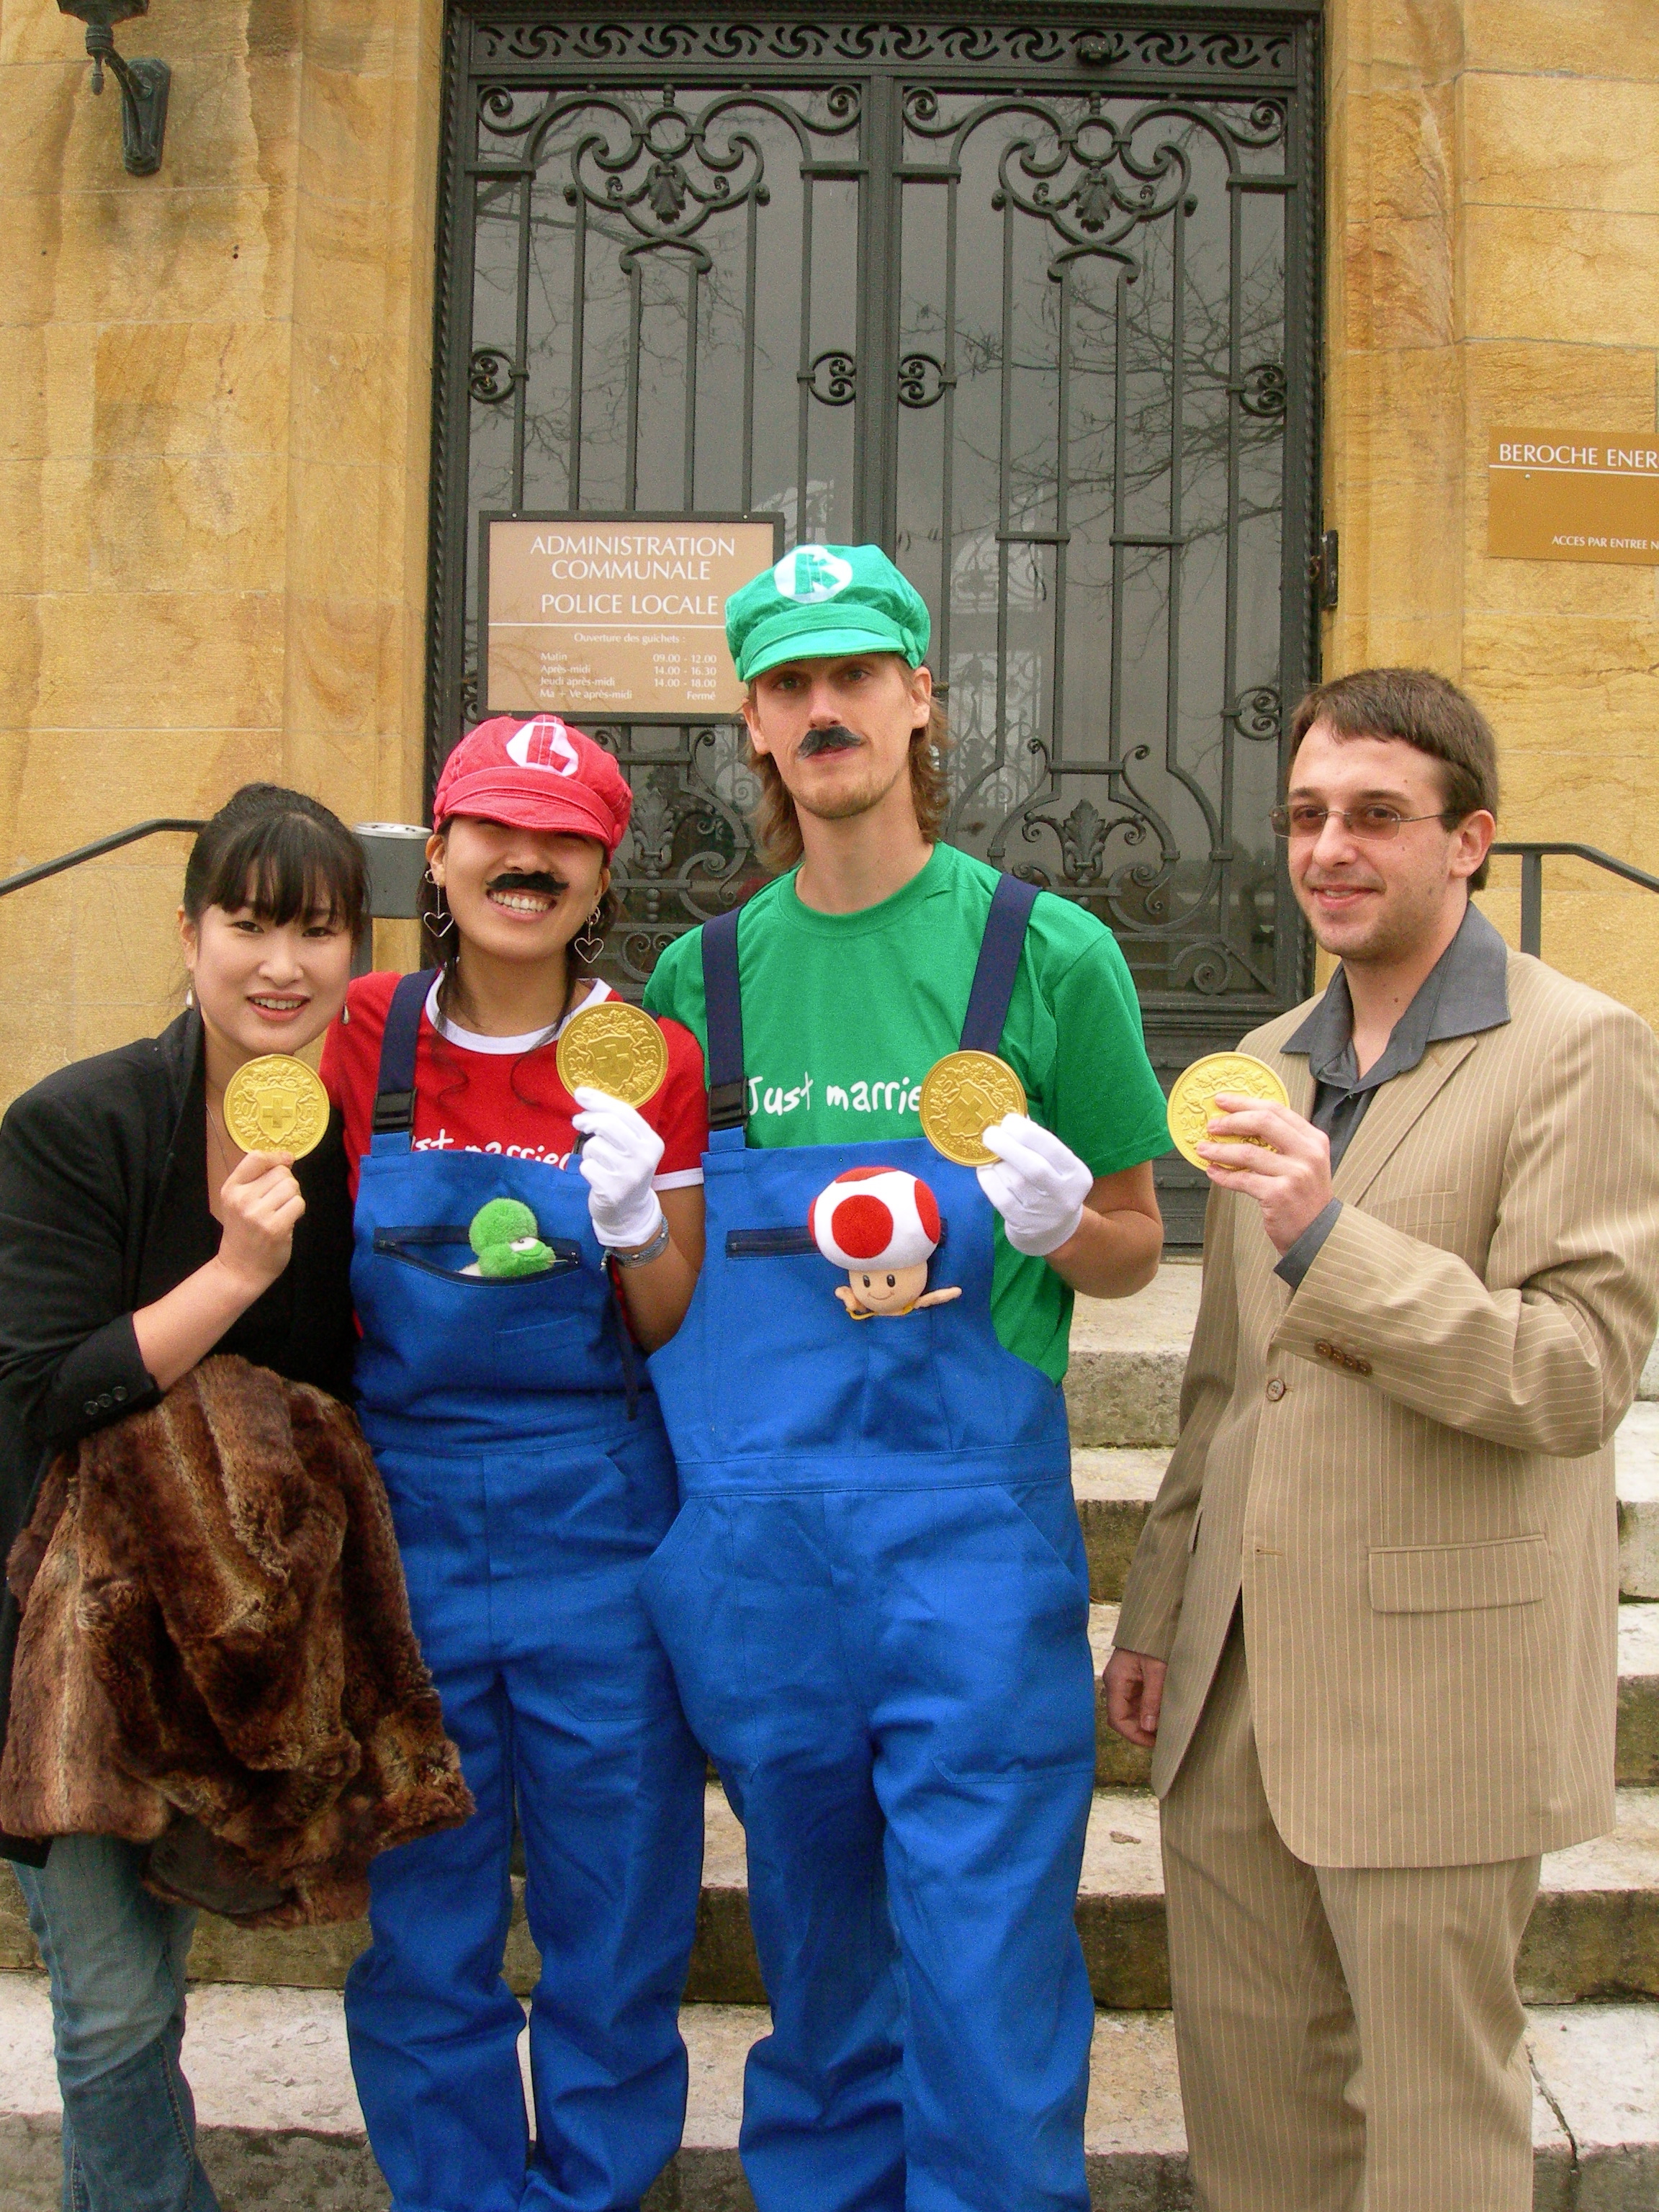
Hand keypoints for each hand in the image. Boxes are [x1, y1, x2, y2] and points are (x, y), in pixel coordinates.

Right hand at [214, 1150, 304, 1294]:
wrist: (240, 1269)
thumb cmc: (244, 1233)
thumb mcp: (239, 1201)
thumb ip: (259, 1178)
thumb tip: (287, 1157)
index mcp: (231, 1189)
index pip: (256, 1157)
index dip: (275, 1157)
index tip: (284, 1162)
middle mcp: (242, 1199)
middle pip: (281, 1172)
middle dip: (286, 1184)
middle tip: (278, 1202)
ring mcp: (258, 1214)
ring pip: (292, 1186)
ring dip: (293, 1198)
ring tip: (281, 1212)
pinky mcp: (275, 1227)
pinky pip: (298, 1204)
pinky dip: (297, 1211)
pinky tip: (287, 1221)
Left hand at [573, 1086, 665, 1250]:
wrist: (629, 1212)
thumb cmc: (624, 1170)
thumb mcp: (630, 1146)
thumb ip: (614, 1122)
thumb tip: (583, 1094)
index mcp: (652, 1142)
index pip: (624, 1112)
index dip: (599, 1101)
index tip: (580, 1094)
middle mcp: (644, 1157)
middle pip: (608, 1124)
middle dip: (588, 1120)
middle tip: (578, 1122)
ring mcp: (630, 1175)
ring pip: (594, 1146)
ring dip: (589, 1151)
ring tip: (598, 1161)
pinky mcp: (613, 1191)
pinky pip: (587, 1167)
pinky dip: (586, 1169)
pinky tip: (597, 1177)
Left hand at [977, 1115, 1092, 1256]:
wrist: (1053, 1231)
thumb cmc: (1051, 1186)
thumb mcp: (1056, 1166)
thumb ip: (1039, 1143)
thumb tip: (1013, 1118)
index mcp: (1076, 1174)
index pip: (1053, 1149)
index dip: (1028, 1132)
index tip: (1008, 1120)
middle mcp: (1063, 1195)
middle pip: (1034, 1167)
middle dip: (1008, 1145)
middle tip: (990, 1133)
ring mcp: (1042, 1213)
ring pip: (1014, 1182)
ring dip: (996, 1163)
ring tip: (989, 1153)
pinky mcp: (1022, 1224)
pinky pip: (1000, 1198)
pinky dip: (988, 1180)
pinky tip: (985, 1170)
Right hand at [1104, 1647, 1165, 1748]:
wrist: (1153, 1617)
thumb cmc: (1154, 1640)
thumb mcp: (1156, 1670)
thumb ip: (1152, 1698)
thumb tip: (1148, 1727)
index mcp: (1116, 1681)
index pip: (1117, 1719)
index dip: (1134, 1735)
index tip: (1154, 1743)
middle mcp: (1115, 1683)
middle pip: (1122, 1717)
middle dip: (1140, 1730)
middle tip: (1163, 1738)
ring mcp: (1123, 1681)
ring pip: (1130, 1710)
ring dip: (1145, 1721)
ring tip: (1165, 1727)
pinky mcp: (1132, 1678)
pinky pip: (1136, 1700)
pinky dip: (1148, 1710)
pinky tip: (1162, 1713)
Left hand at [1195, 1095, 1332, 1254]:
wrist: (1319, 1234)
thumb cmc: (1306, 1197)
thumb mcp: (1306, 1162)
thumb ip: (1284, 1142)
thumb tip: (1242, 1123)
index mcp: (1313, 1139)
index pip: (1276, 1110)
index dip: (1245, 1103)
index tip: (1223, 1101)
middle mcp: (1307, 1153)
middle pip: (1262, 1123)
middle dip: (1231, 1121)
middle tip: (1212, 1125)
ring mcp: (1294, 1174)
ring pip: (1248, 1152)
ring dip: (1220, 1149)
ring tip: (1204, 1149)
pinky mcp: (1279, 1194)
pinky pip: (1243, 1179)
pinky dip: (1224, 1175)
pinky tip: (1213, 1171)